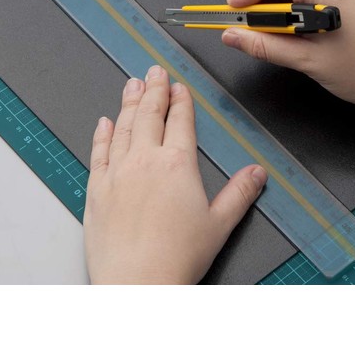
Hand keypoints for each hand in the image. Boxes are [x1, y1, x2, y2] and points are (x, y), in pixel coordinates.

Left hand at [84, 65, 267, 283]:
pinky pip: (99, 152)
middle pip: (149, 115)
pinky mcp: (97, 188)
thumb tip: (257, 172)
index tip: (179, 87)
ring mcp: (117, 172)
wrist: (137, 283)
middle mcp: (145, 161)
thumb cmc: (178, 257)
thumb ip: (239, 194)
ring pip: (123, 127)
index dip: (180, 101)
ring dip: (128, 102)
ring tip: (131, 84)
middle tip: (154, 71)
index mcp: (177, 164)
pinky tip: (104, 122)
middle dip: (153, 90)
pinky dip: (102, 134)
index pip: (180, 122)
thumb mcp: (219, 225)